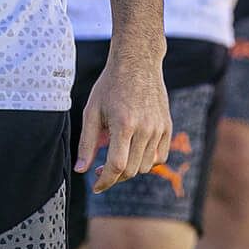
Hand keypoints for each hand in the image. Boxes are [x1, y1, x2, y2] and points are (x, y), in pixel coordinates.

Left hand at [76, 53, 171, 193]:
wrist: (138, 62)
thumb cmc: (111, 84)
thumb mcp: (92, 110)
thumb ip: (87, 142)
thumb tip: (81, 170)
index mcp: (124, 124)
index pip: (117, 166)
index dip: (105, 182)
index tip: (96, 186)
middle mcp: (145, 128)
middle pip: (131, 170)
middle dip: (114, 176)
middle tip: (102, 169)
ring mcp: (159, 127)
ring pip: (145, 166)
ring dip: (129, 168)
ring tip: (117, 155)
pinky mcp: (167, 125)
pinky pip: (160, 156)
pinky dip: (147, 161)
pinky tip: (134, 151)